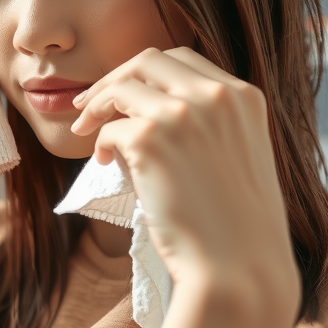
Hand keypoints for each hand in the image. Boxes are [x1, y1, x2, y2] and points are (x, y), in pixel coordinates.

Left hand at [69, 47, 298, 315]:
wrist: (237, 268)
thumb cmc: (232, 225)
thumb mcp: (230, 157)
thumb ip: (200, 126)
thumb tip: (136, 114)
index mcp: (243, 97)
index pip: (183, 60)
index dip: (144, 74)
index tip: (122, 93)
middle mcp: (216, 95)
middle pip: (148, 59)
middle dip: (114, 78)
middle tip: (87, 105)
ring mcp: (183, 113)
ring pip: (122, 86)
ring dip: (97, 105)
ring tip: (84, 131)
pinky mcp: (151, 138)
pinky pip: (108, 129)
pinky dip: (99, 143)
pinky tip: (103, 163)